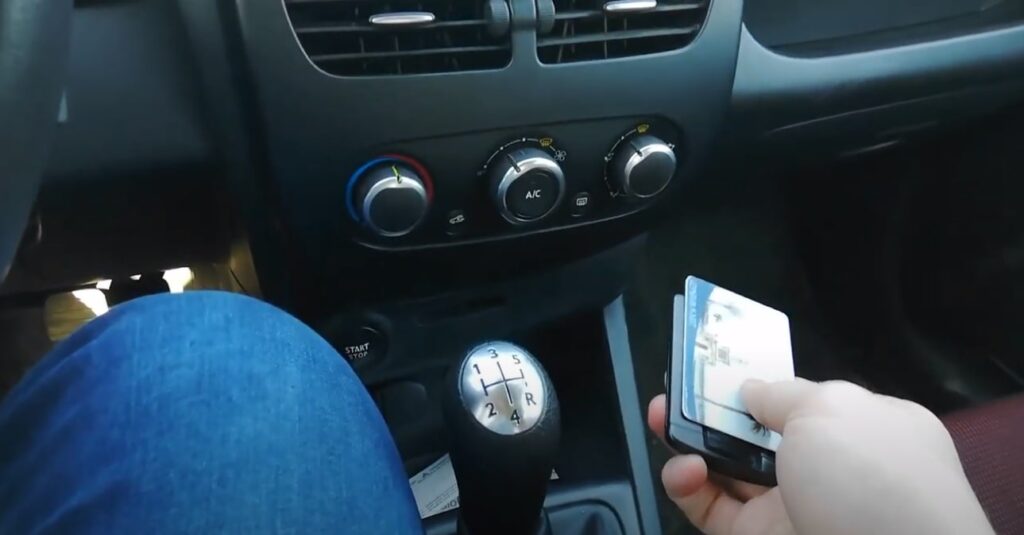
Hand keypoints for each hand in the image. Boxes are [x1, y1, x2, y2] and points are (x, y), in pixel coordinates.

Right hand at [647, 379, 992, 534]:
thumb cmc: (872, 479)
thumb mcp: (832, 409)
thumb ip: (782, 393)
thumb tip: (751, 391)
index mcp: (864, 429)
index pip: (805, 402)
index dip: (763, 386)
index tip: (720, 371)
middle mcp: (828, 470)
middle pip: (756, 434)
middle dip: (712, 411)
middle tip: (674, 393)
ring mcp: (792, 508)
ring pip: (727, 471)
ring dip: (690, 442)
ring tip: (661, 419)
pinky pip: (712, 509)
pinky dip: (689, 486)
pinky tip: (684, 469)